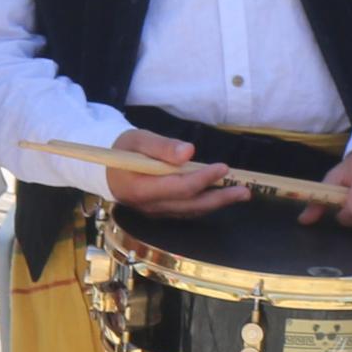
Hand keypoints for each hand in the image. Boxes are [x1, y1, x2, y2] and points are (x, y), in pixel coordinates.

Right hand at [101, 125, 245, 217]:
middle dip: (218, 198)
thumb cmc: (124, 150)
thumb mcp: (138, 139)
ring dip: (217, 203)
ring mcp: (155, 212)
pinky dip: (206, 204)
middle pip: (188, 205)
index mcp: (139, 188)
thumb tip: (189, 152)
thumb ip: (162, 147)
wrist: (108, 168)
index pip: (177, 188)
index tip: (222, 167)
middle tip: (243, 191)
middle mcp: (148, 206)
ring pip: (190, 211)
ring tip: (240, 194)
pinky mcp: (162, 212)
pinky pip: (187, 211)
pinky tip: (222, 196)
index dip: (201, 179)